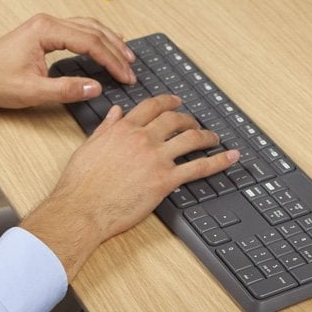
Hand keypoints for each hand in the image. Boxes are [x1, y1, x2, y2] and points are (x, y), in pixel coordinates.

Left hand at [0, 13, 136, 107]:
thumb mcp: (32, 91)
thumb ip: (66, 89)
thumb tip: (96, 88)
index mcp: (46, 31)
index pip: (89, 42)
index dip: (111, 60)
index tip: (125, 75)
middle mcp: (48, 22)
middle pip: (92, 30)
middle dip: (115, 50)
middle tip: (131, 68)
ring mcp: (46, 25)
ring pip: (87, 26)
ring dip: (109, 40)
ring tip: (126, 55)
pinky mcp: (45, 32)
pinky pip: (78, 29)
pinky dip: (96, 37)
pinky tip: (107, 43)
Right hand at [21, 95, 239, 276]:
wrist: (81, 209)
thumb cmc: (80, 184)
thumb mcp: (89, 147)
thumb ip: (106, 128)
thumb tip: (116, 113)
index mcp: (123, 129)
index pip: (151, 107)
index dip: (168, 102)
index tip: (176, 103)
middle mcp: (142, 138)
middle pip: (174, 120)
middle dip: (189, 119)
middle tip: (196, 123)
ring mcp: (156, 158)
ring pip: (190, 138)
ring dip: (206, 136)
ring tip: (214, 138)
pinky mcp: (165, 180)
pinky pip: (199, 167)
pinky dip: (219, 161)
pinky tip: (230, 157)